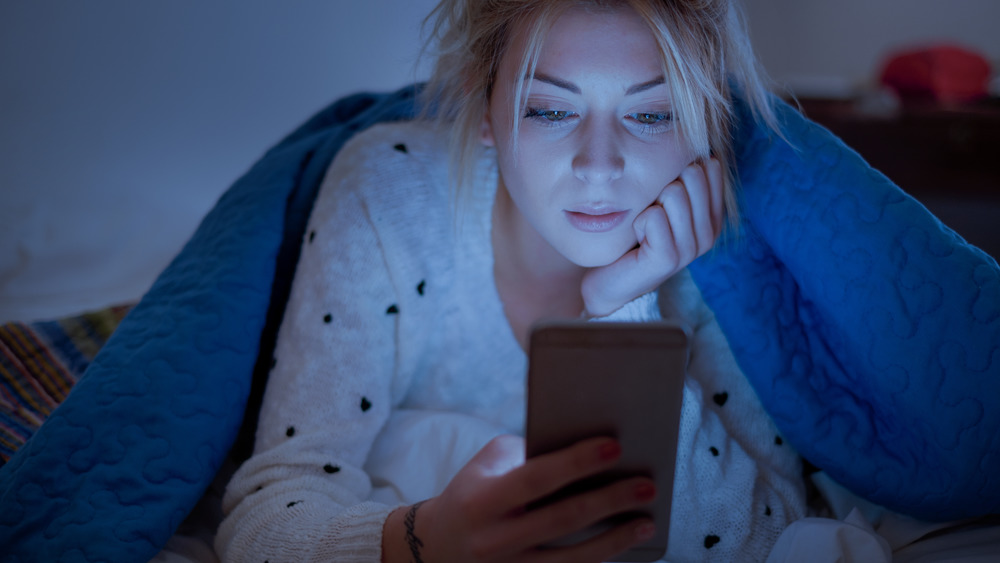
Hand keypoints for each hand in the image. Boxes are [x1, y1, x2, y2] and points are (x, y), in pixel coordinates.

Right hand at [383, 435, 656, 562]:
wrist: (437, 546)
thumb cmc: (472, 493)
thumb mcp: (487, 465)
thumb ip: (527, 453)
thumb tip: (583, 446)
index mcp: (484, 501)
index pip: (536, 478)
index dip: (576, 462)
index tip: (614, 447)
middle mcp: (495, 539)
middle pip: (562, 520)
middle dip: (609, 501)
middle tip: (646, 485)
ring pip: (572, 560)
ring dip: (615, 540)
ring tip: (647, 521)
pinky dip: (599, 561)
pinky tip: (624, 546)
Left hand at [581, 158, 723, 316]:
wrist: (608, 278)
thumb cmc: (634, 233)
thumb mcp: (660, 198)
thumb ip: (679, 172)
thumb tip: (689, 133)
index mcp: (713, 215)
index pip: (710, 165)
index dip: (677, 169)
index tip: (662, 194)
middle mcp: (710, 232)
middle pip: (692, 174)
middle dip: (661, 185)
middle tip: (651, 213)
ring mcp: (692, 248)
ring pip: (673, 193)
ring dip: (648, 205)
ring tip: (644, 228)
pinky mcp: (669, 260)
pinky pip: (653, 217)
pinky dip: (638, 222)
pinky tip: (637, 239)